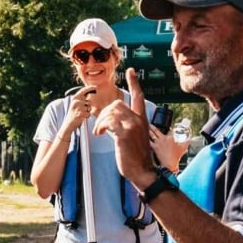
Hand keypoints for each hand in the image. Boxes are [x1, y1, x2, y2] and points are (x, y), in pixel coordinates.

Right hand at [62, 87, 97, 131]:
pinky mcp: (81, 114)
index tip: (95, 87)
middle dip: (88, 106)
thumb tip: (90, 93)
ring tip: (81, 114)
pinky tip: (81, 117)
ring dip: (87, 111)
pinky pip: (89, 113)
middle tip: (82, 110)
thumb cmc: (73, 113)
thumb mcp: (75, 104)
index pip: (83, 90)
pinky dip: (87, 116)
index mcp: (74, 98)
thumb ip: (81, 99)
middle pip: (89, 101)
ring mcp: (79, 108)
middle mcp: (76, 101)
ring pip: (89, 108)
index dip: (90, 88)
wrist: (68, 123)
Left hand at [93, 67, 157, 187]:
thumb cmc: (137, 158)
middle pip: (117, 104)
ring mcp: (132, 126)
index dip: (134, 82)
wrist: (143, 172)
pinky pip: (108, 122)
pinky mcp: (124, 134)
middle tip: (99, 126)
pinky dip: (100, 126)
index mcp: (142, 120)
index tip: (131, 71)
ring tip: (99, 131)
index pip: (138, 96)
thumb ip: (125, 126)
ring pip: (111, 112)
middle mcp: (138, 120)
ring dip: (100, 121)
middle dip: (104, 112)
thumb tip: (109, 120)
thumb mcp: (134, 138)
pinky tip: (100, 134)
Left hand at [149, 125, 188, 170]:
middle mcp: (164, 139)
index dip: (169, 129)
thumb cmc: (177, 156)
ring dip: (149, 131)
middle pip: (157, 130)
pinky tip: (145, 137)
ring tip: (147, 128)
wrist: (170, 164)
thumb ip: (186, 142)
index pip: (169, 130)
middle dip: (153, 127)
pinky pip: (149, 141)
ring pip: (152, 135)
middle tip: (150, 124)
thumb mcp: (184, 148)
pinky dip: (147, 138)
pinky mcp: (154, 148)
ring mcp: (158, 143)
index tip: (169, 128)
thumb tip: (190, 139)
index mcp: (171, 138)